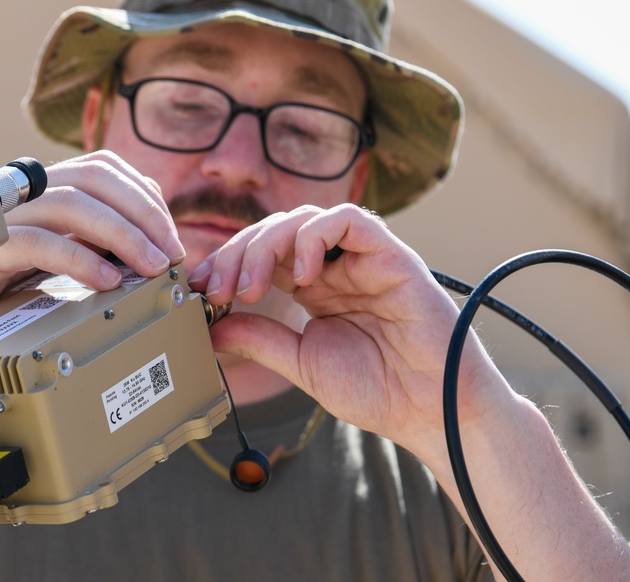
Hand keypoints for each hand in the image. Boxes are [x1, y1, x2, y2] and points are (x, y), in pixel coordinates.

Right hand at [0, 150, 185, 346]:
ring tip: (149, 268)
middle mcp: (18, 199)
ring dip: (122, 234)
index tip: (171, 240)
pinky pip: (33, 242)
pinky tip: (104, 281)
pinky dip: (77, 258)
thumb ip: (90, 250)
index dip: (143, 198)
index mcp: (38, 198)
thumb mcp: (52, 272)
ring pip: (68, 202)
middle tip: (170, 256)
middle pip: (92, 176)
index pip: (101, 169)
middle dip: (142, 213)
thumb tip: (149, 252)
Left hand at [187, 203, 512, 463]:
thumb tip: (208, 328)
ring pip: (305, 218)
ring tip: (250, 285)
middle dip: (237, 254)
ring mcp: (362, 258)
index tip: (198, 291)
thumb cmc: (377, 390)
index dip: (227, 265)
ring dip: (267, 244)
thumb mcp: (301, 363)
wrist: (432, 411)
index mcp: (313, 288)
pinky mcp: (391, 255)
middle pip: (275, 232)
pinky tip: (302, 274)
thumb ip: (259, 339)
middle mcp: (335, 266)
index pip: (261, 255)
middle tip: (216, 289)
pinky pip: (350, 220)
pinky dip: (316, 236)